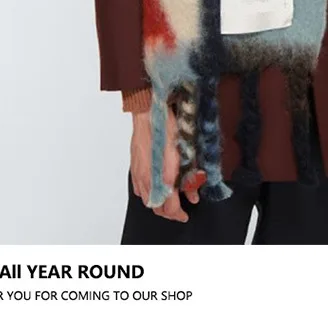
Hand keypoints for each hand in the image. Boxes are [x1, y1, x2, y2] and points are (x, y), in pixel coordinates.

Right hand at [130, 107, 199, 221]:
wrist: (148, 113)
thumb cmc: (168, 127)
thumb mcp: (186, 150)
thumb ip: (190, 176)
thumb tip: (193, 195)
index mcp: (165, 176)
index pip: (170, 208)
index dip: (179, 215)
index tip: (185, 214)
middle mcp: (150, 179)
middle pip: (157, 209)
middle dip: (169, 213)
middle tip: (178, 210)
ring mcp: (140, 174)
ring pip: (147, 201)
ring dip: (158, 203)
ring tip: (168, 199)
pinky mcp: (134, 168)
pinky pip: (139, 189)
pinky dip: (148, 193)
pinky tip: (155, 187)